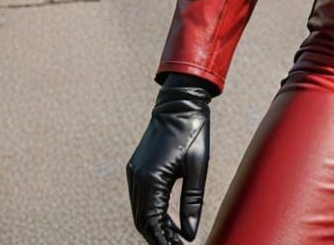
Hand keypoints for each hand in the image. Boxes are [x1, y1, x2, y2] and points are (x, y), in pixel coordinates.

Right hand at [126, 74, 213, 243]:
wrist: (180, 102)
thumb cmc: (193, 131)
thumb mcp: (198, 166)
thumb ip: (192, 202)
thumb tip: (189, 234)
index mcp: (152, 178)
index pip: (153, 223)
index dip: (164, 240)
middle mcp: (138, 177)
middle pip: (142, 221)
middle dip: (158, 238)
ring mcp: (134, 172)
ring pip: (139, 212)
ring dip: (154, 227)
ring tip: (172, 239)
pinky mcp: (137, 167)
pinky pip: (140, 198)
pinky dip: (151, 213)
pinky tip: (166, 220)